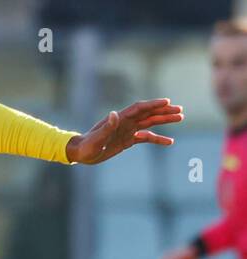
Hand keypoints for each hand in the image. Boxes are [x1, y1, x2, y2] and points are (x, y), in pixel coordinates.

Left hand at [65, 98, 182, 164]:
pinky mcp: (128, 140)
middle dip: (164, 111)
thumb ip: (106, 127)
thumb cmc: (87, 146)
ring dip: (164, 120)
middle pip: (148, 113)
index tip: (167, 102)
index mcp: (119, 119)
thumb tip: (114, 114)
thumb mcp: (96, 138)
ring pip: (150, 123)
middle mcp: (126, 122)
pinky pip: (146, 137)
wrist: (81, 153)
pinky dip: (157, 139)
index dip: (153, 104)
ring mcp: (128, 130)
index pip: (139, 108)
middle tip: (180, 111)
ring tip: (180, 118)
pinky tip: (169, 142)